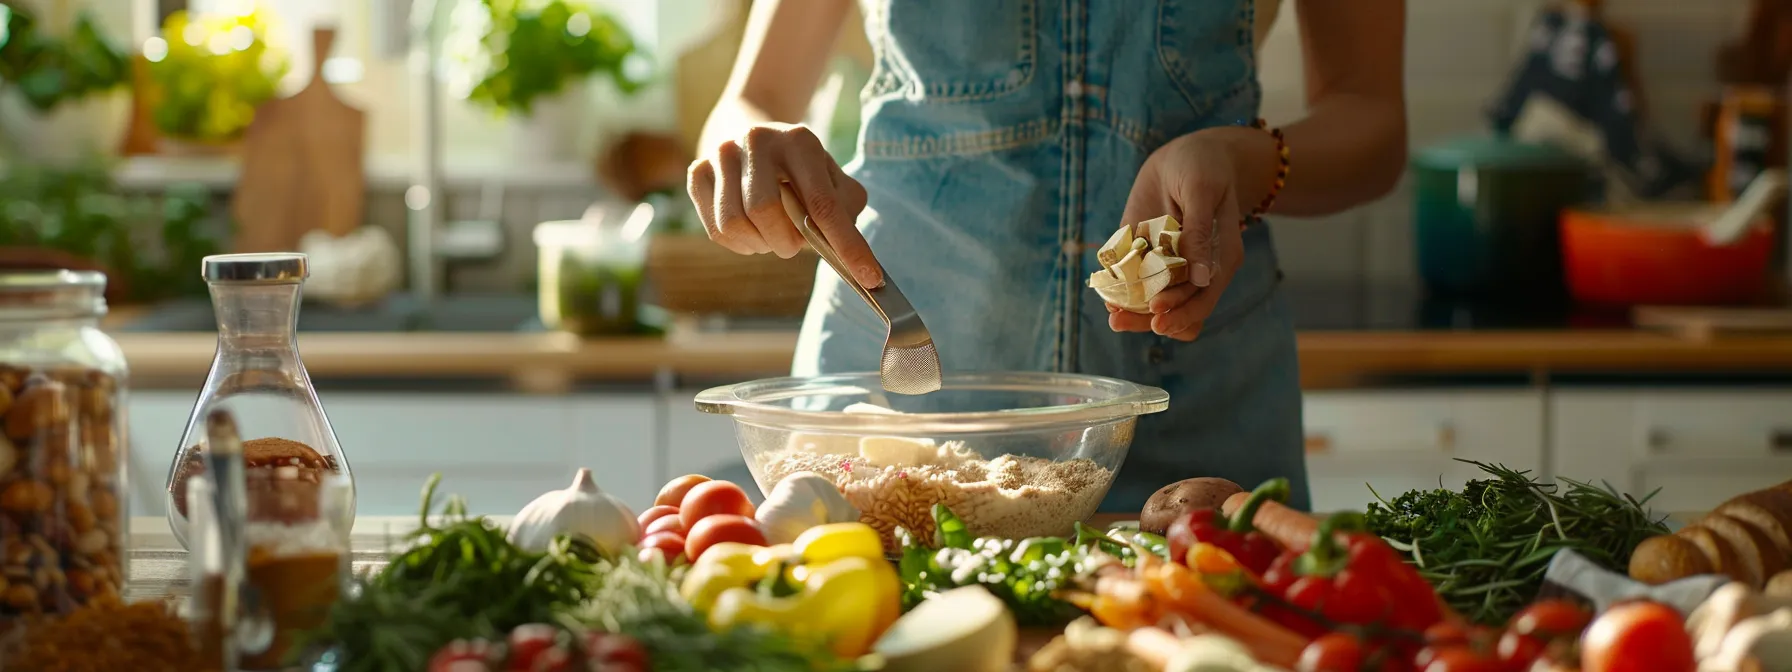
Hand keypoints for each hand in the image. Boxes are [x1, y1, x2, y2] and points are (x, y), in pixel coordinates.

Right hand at [686, 123, 880, 286]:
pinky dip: (739, 243)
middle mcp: (756, 140)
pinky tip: (751, 231)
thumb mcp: (830, 176)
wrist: (748, 129)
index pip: (823, 204)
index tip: (869, 279)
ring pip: (733, 224)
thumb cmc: (797, 166)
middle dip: (784, 242)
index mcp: (799, 140)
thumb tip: (848, 251)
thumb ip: (844, 209)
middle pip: (764, 212)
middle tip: (793, 245)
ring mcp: (722, 153)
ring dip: (759, 244)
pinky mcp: (697, 170)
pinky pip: (715, 229)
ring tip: (771, 234)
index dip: (847, 246)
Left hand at [1108, 128, 1268, 341]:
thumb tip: (1202, 278)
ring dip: (1135, 313)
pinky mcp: (1147, 256)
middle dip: (1151, 319)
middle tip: (1118, 320)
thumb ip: (1200, 232)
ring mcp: (1170, 265)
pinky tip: (1107, 294)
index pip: (1203, 298)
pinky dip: (1123, 292)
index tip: (1156, 313)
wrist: (1183, 155)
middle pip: (1179, 309)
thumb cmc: (1202, 166)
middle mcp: (1196, 269)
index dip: (1182, 311)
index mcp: (1219, 259)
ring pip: (1158, 304)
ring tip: (1113, 313)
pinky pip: (1136, 283)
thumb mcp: (1201, 191)